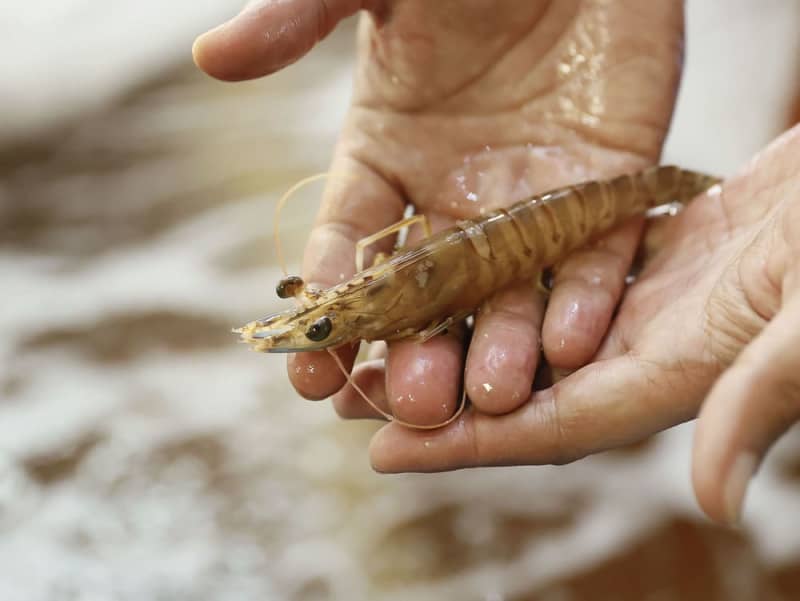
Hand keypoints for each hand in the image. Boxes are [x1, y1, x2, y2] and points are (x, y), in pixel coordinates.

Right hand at [194, 1, 684, 421]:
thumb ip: (296, 16)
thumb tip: (209, 56)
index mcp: (386, 159)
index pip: (347, 246)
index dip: (331, 305)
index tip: (311, 371)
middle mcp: (452, 198)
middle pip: (428, 296)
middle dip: (417, 353)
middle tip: (410, 404)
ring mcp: (528, 202)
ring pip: (509, 295)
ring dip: (499, 351)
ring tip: (491, 399)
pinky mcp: (602, 192)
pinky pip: (593, 259)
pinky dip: (583, 302)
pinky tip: (569, 344)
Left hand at [367, 125, 799, 525]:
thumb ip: (760, 398)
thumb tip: (714, 503)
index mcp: (674, 378)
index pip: (547, 429)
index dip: (465, 449)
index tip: (384, 453)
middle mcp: (645, 351)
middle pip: (523, 391)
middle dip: (445, 403)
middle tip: (364, 399)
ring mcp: (644, 305)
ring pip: (532, 336)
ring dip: (465, 341)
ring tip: (395, 340)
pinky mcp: (646, 258)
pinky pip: (557, 282)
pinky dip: (508, 284)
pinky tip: (462, 274)